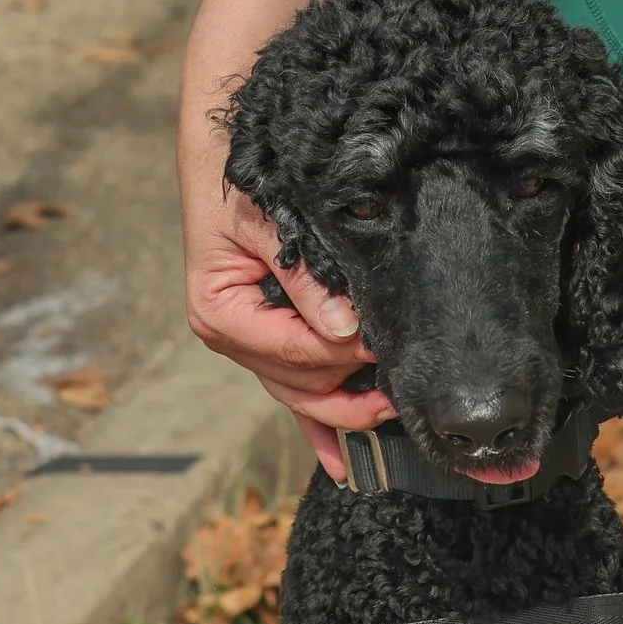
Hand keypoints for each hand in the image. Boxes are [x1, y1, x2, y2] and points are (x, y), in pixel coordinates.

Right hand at [181, 153, 391, 480]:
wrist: (221, 161)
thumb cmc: (240, 181)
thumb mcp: (266, 218)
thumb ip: (302, 275)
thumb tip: (344, 328)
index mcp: (220, 312)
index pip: (291, 351)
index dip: (340, 355)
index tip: (383, 344)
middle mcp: (231, 336)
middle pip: (298, 385)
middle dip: (350, 391)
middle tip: (401, 385)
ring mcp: (248, 345)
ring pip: (300, 396)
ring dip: (345, 411)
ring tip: (393, 414)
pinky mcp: (268, 343)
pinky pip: (294, 393)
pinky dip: (318, 427)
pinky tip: (343, 462)